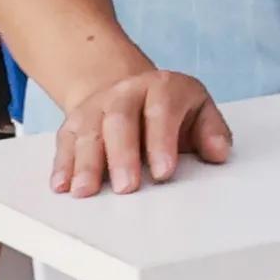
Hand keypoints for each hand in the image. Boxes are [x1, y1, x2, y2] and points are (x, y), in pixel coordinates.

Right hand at [50, 67, 230, 197]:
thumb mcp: (200, 111)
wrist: (131, 91)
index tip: (164, 173)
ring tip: (86, 191)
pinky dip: (63, 164)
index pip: (160, 113)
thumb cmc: (171, 110)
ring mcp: (96, 106)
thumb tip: (218, 153)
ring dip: (86, 163)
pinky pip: (65, 142)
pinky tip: (62, 185)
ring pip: (88, 132)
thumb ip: (212, 132)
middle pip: (119, 121)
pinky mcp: (74, 122)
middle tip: (126, 187)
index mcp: (162, 88)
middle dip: (121, 156)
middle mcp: (125, 93)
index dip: (161, 143)